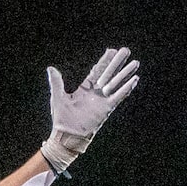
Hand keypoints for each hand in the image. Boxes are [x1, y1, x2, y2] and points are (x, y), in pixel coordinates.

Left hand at [40, 45, 139, 171]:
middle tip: (126, 50)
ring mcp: (102, 100)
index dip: (105, 61)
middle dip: (117, 62)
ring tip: (135, 63)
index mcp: (85, 88)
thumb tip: (51, 68)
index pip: (97, 71)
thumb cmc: (62, 119)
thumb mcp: (58, 97)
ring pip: (116, 83)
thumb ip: (57, 83)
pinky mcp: (107, 109)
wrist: (67, 136)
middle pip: (109, 74)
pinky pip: (118, 96)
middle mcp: (96, 93)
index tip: (112, 50)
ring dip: (125, 73)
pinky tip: (134, 79)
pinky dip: (126, 88)